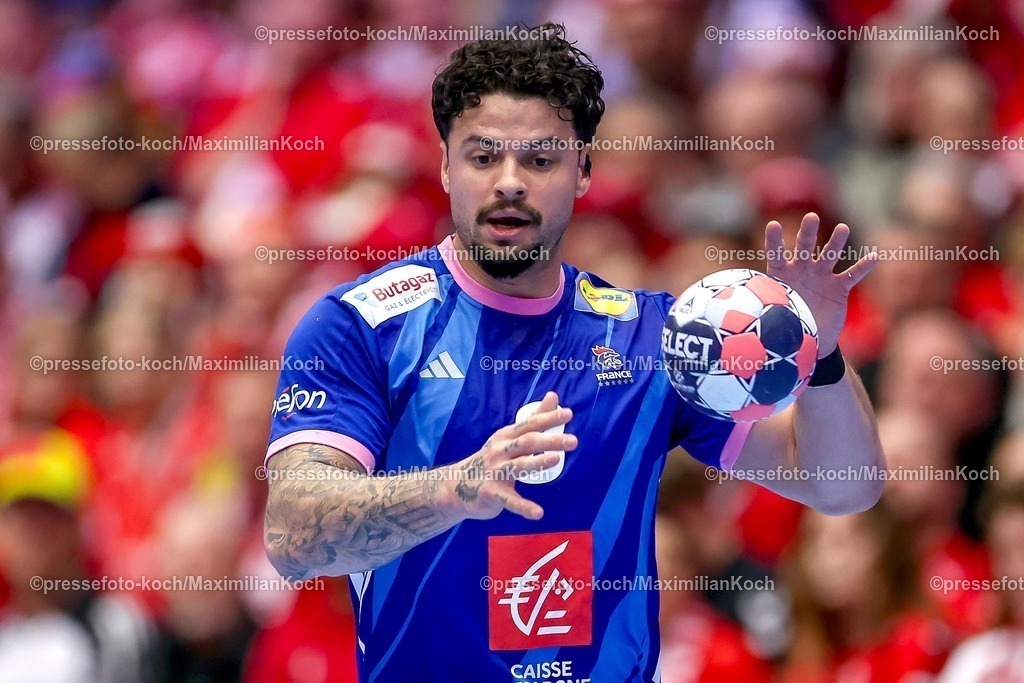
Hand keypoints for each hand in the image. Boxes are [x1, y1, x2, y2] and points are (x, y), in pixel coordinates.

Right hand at [443, 391, 575, 520]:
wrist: (457, 486)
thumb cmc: (491, 459)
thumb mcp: (509, 438)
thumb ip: (533, 419)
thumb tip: (554, 396)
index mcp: (506, 437)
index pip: (529, 424)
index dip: (548, 418)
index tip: (569, 414)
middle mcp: (500, 451)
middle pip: (527, 443)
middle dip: (549, 440)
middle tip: (573, 441)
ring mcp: (494, 472)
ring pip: (518, 467)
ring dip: (537, 463)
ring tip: (556, 460)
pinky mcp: (491, 493)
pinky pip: (509, 501)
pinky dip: (523, 507)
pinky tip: (538, 513)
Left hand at [764, 212, 876, 356]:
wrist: (808, 337)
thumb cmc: (785, 321)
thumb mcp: (770, 314)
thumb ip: (759, 307)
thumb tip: (734, 314)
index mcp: (782, 274)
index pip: (776, 254)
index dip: (774, 241)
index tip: (772, 225)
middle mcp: (803, 269)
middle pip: (804, 247)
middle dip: (808, 232)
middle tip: (811, 217)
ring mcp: (822, 276)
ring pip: (829, 256)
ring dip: (836, 243)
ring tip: (842, 228)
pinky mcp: (839, 287)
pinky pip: (852, 275)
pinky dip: (862, 267)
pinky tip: (873, 257)